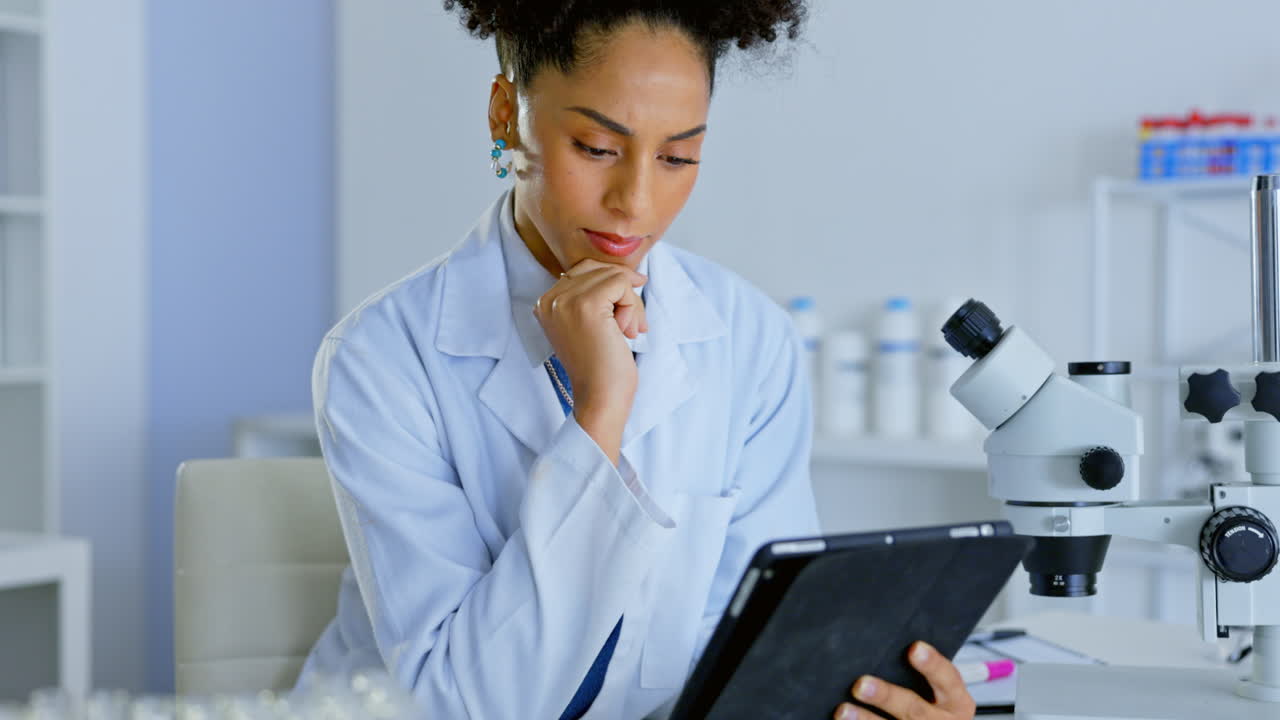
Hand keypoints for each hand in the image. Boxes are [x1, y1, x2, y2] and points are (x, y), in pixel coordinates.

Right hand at [534, 258, 647, 462]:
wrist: (600, 398)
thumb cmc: (602, 367)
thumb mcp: (591, 324)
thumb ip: (595, 297)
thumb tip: (630, 273)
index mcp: (546, 303)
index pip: (585, 270)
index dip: (613, 287)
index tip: (624, 318)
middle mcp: (549, 298)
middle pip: (600, 269)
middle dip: (625, 294)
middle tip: (631, 326)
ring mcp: (565, 300)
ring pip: (614, 276)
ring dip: (631, 303)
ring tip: (628, 331)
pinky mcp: (586, 305)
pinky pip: (621, 284)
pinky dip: (633, 305)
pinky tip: (626, 331)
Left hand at [835, 641, 976, 719]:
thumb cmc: (935, 705)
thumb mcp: (942, 693)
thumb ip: (922, 672)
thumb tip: (884, 642)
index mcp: (956, 701)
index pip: (947, 678)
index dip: (931, 664)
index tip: (914, 648)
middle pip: (913, 709)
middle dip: (886, 696)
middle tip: (861, 684)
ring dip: (865, 719)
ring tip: (843, 710)